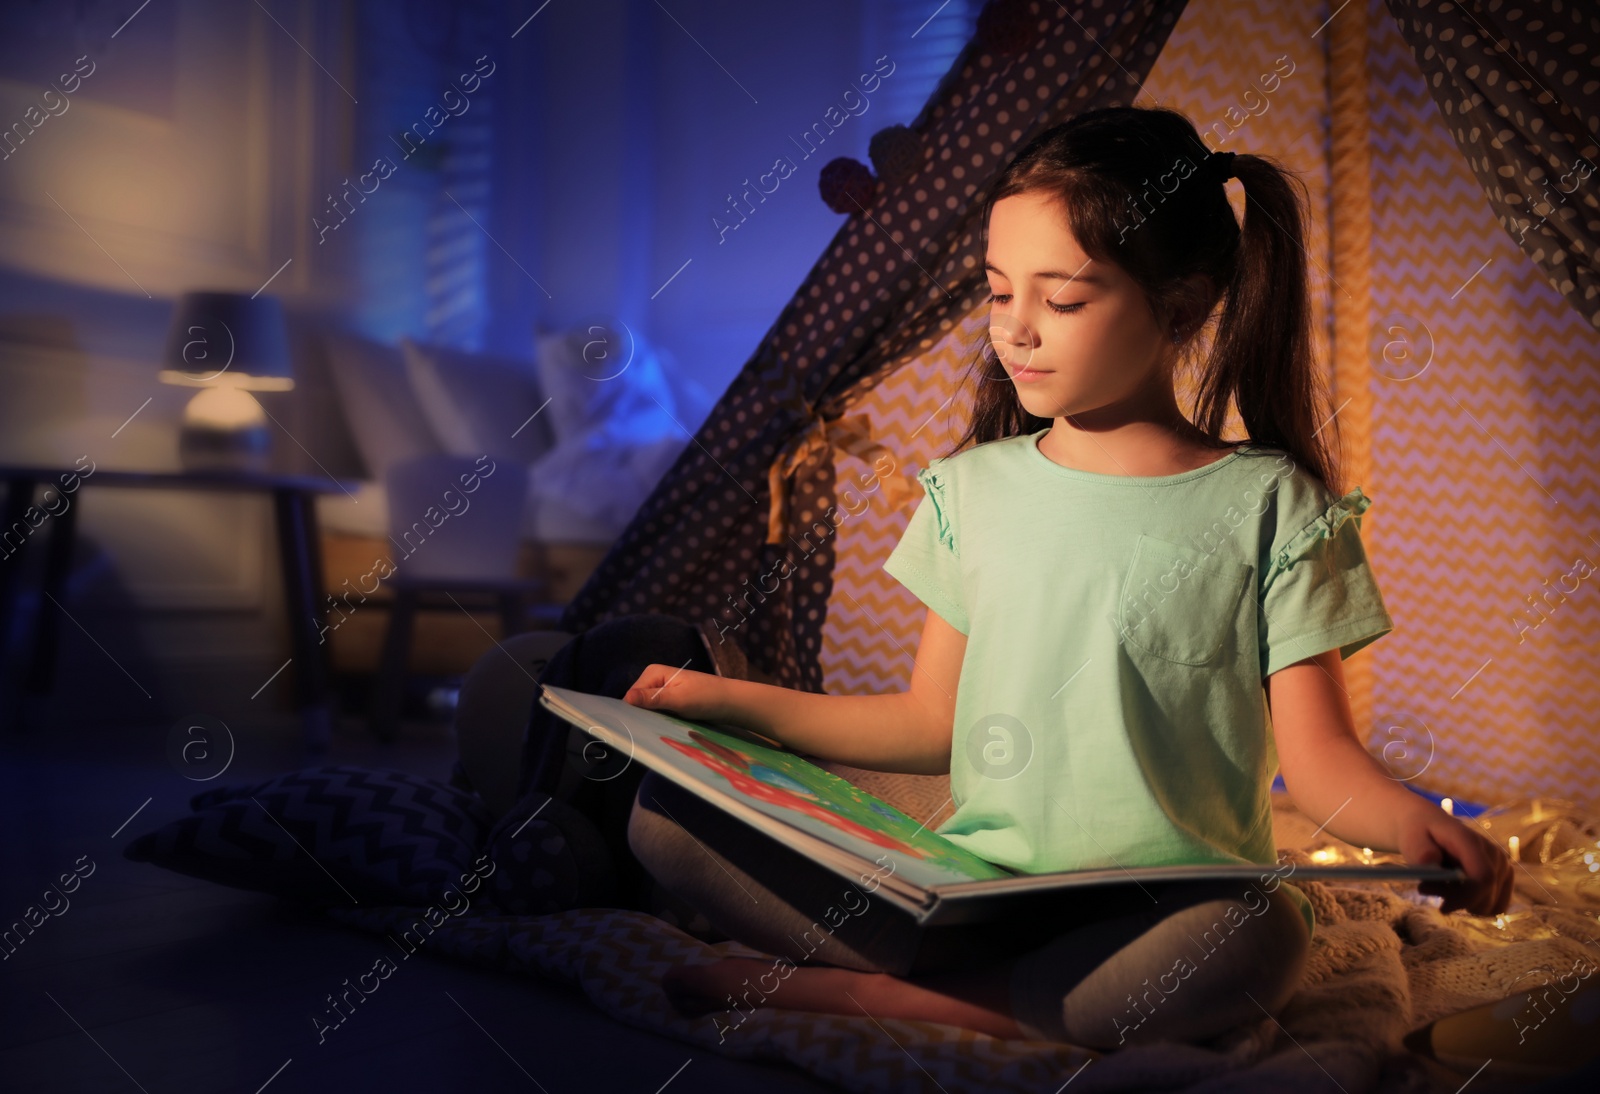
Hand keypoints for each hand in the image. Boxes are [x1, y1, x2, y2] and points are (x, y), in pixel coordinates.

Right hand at [623, 663, 728, 721]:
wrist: (730, 703)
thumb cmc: (706, 697)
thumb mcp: (678, 699)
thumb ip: (652, 698)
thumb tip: (626, 698)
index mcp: (653, 672)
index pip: (631, 695)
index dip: (633, 711)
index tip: (638, 727)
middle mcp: (655, 679)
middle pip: (637, 702)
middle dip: (643, 716)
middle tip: (651, 730)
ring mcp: (662, 690)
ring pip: (647, 709)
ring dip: (651, 719)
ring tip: (658, 729)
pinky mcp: (670, 700)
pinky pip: (657, 712)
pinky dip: (659, 719)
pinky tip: (664, 727)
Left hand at [1398, 804, 1513, 914]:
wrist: (1427, 824)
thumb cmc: (1419, 834)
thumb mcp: (1411, 839)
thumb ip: (1420, 851)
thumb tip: (1431, 861)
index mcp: (1471, 842)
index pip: (1483, 878)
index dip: (1465, 898)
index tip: (1442, 907)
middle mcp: (1493, 853)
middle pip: (1486, 896)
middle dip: (1458, 902)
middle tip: (1428, 889)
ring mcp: (1502, 864)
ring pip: (1490, 904)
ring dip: (1464, 904)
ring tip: (1441, 887)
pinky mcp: (1504, 875)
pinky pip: (1496, 906)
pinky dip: (1475, 905)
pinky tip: (1456, 892)